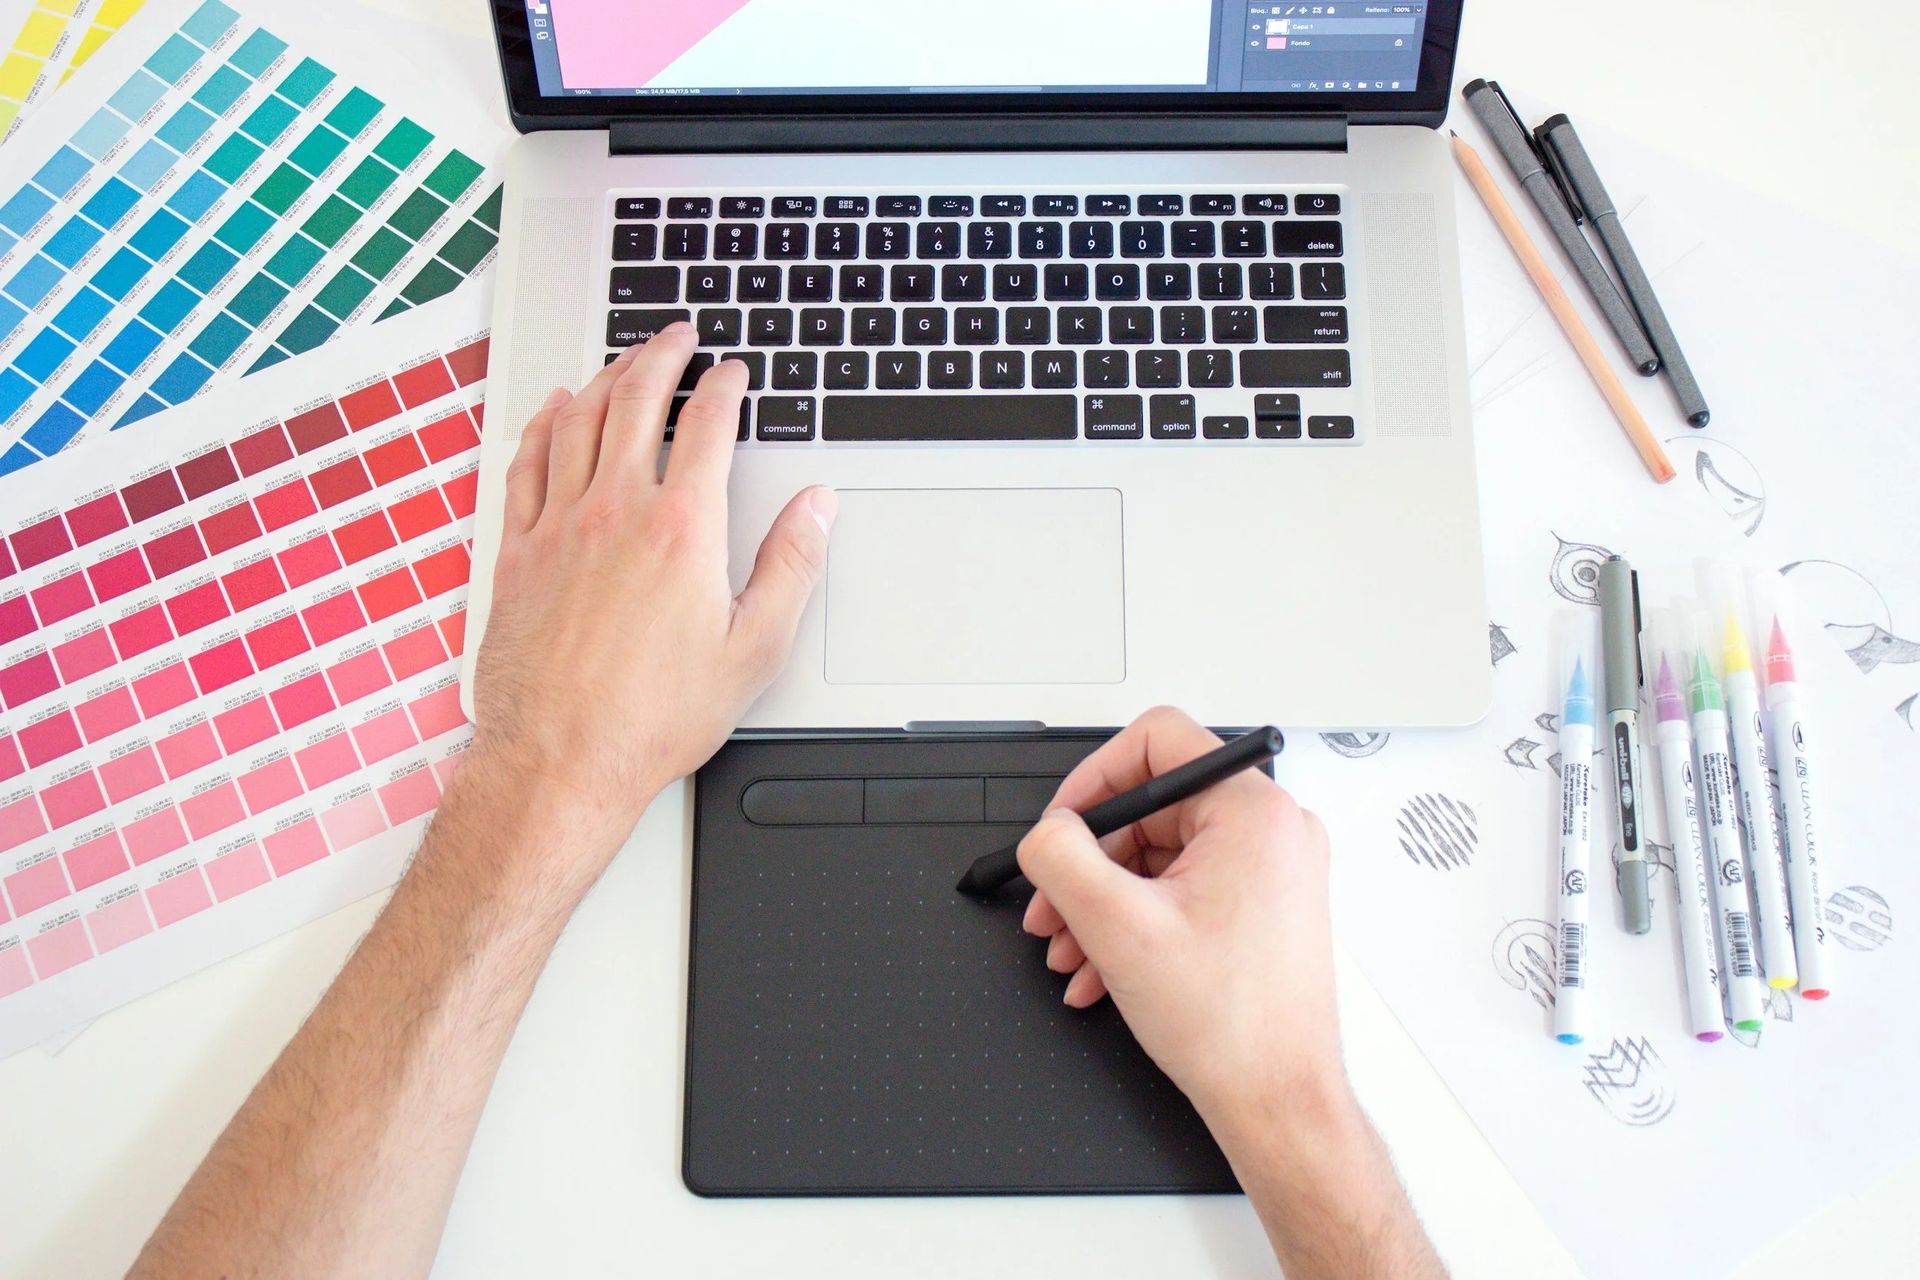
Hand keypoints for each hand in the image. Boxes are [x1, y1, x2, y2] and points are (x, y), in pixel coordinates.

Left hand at [469, 324, 835, 881]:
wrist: (560, 760)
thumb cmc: (652, 718)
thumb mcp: (753, 650)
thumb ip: (791, 567)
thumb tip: (816, 508)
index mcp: (682, 530)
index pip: (706, 426)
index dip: (724, 387)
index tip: (732, 373)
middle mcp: (615, 512)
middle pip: (636, 401)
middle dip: (662, 356)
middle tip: (678, 336)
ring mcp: (558, 527)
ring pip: (579, 421)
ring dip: (606, 377)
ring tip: (624, 359)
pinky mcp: (518, 552)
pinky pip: (526, 464)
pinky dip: (543, 424)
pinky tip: (554, 411)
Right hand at [1017, 707, 1342, 1127]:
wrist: (1278, 1101)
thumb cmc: (1232, 1026)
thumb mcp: (1117, 925)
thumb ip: (1063, 858)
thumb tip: (1047, 832)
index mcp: (1253, 812)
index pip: (1158, 741)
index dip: (1094, 778)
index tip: (1062, 824)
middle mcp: (1272, 831)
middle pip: (1151, 809)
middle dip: (1088, 862)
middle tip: (1051, 906)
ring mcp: (1270, 871)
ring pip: (1158, 857)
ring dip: (1102, 902)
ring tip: (1069, 949)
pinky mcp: (1261, 906)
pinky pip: (1180, 890)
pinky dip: (1134, 922)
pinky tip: (1099, 969)